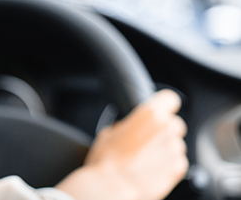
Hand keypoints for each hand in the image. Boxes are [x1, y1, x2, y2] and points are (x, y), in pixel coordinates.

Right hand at [56, 89, 188, 199]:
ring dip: (165, 148)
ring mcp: (175, 150)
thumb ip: (128, 125)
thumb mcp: (108, 133)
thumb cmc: (107, 162)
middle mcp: (167, 130)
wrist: (113, 188)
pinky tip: (151, 169)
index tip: (159, 109)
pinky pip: (178, 161)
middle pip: (175, 123)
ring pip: (176, 143)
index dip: (164, 104)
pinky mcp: (179, 168)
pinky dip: (168, 164)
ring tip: (146, 158)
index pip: (170, 98)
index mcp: (150, 115)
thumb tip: (132, 127)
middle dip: (164, 129)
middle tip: (147, 139)